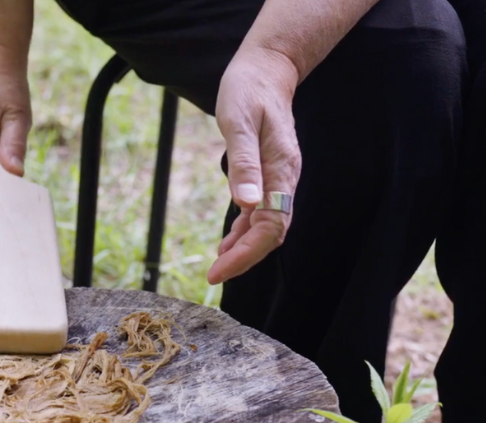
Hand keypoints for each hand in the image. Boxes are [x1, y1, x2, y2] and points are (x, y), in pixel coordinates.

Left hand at [208, 47, 301, 284]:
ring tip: (218, 266)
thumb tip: (247, 203)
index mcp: (281, 171)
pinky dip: (244, 232)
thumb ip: (243, 164)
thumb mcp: (238, 123)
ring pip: (266, 227)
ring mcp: (278, 180)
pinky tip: (227, 243)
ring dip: (243, 249)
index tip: (220, 269)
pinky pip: (260, 214)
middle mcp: (284, 180)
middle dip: (245, 258)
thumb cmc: (248, 93)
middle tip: (214, 275)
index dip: (247, 252)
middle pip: (271, 234)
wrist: (264, 71)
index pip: (271, 226)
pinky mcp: (268, 177)